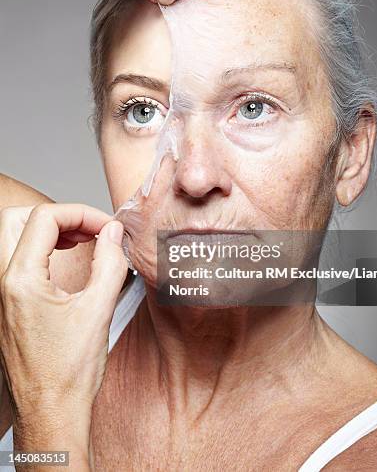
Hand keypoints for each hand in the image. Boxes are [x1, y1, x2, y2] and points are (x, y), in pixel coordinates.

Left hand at [0, 203, 127, 458]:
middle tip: (88, 227)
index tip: (107, 226)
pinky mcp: (8, 304)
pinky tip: (66, 258)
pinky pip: (17, 259)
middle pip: (17, 219)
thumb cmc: (69, 373)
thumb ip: (110, 262)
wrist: (50, 414)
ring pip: (13, 237)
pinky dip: (41, 248)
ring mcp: (2, 295)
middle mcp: (3, 283)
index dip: (81, 213)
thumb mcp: (98, 311)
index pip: (45, 218)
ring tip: (81, 238)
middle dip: (58, 215)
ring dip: (47, 229)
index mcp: (20, 281)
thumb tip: (113, 232)